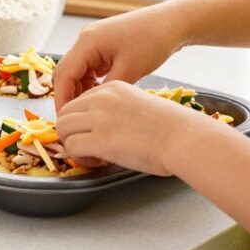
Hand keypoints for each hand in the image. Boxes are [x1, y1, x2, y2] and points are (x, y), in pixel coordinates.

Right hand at [53, 3, 192, 111]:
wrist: (173, 22)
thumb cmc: (154, 41)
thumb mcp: (130, 69)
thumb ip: (107, 89)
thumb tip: (91, 108)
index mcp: (87, 42)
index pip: (63, 75)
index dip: (62, 98)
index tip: (66, 120)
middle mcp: (85, 40)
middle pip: (66, 72)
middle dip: (68, 95)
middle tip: (75, 118)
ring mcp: (94, 41)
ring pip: (77, 71)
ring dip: (80, 89)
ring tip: (90, 109)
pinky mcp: (103, 46)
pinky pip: (89, 67)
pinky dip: (91, 82)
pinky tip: (101, 95)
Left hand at [56, 82, 216, 175]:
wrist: (185, 139)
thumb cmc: (172, 129)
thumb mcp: (140, 106)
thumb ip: (116, 111)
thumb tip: (98, 128)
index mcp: (112, 88)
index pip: (78, 101)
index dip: (82, 122)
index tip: (96, 134)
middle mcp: (102, 98)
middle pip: (64, 113)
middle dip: (72, 133)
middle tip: (89, 147)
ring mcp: (99, 118)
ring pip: (63, 129)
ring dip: (73, 145)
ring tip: (93, 156)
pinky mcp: (100, 139)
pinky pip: (72, 147)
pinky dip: (80, 158)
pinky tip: (98, 162)